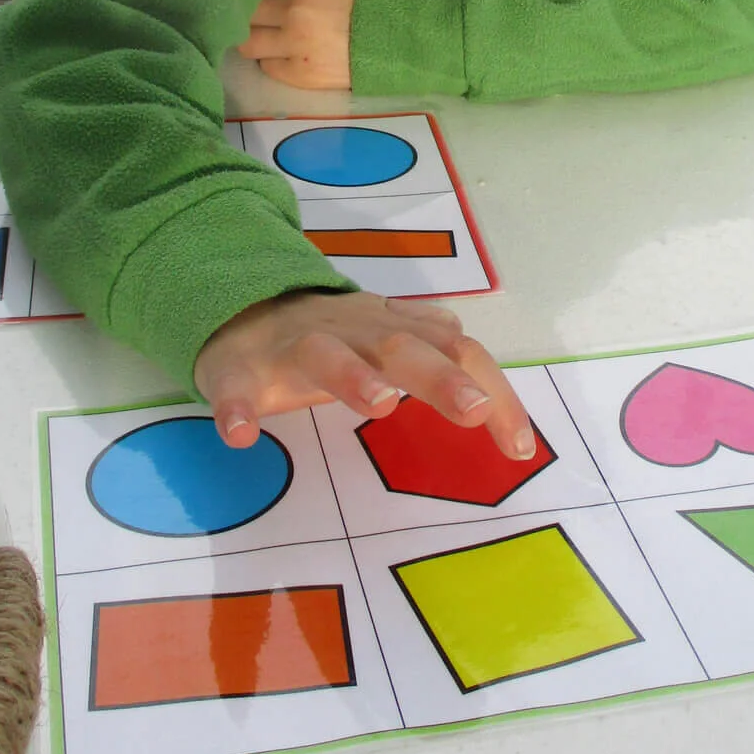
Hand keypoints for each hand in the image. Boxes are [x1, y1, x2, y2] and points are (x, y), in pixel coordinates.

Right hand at [195, 289, 536, 460]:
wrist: (240, 306)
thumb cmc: (330, 335)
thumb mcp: (387, 334)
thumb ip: (433, 349)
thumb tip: (485, 377)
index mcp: (392, 330)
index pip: (456, 352)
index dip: (493, 393)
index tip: (519, 448)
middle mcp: (349, 332)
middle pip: (400, 347)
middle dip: (439, 376)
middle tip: (471, 411)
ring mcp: (291, 347)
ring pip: (323, 354)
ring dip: (352, 376)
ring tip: (380, 404)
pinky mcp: (237, 370)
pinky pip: (234, 387)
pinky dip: (237, 407)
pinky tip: (240, 434)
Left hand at [238, 0, 358, 88]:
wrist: (409, 40)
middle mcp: (294, 8)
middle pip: (248, 7)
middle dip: (251, 9)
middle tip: (261, 12)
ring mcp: (295, 44)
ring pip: (248, 40)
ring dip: (254, 36)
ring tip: (266, 35)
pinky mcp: (301, 73)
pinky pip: (267, 66)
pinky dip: (272, 59)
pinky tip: (286, 54)